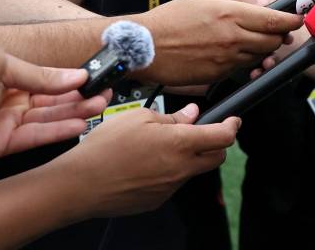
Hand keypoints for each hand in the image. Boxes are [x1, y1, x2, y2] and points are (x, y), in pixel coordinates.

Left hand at [0, 57, 109, 166]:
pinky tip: (77, 125)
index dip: (68, 77)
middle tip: (103, 93)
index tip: (92, 76)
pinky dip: (55, 132)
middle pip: (48, 98)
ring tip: (98, 106)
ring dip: (74, 111)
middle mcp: (2, 98)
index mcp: (0, 74)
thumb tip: (75, 73)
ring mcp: (0, 121)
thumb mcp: (0, 65)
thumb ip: (38, 72)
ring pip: (44, 116)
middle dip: (78, 96)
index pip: (42, 76)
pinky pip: (31, 137)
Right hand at [59, 103, 238, 217]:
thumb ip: (172, 117)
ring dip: (188, 158)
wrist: (81, 184)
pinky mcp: (157, 200)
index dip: (232, 126)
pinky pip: (172, 184)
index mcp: (180, 144)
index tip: (233, 120)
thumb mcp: (139, 117)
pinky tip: (146, 164)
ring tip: (160, 147)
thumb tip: (191, 114)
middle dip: (216, 144)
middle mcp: (180, 169)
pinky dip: (168, 172)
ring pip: (192, 170)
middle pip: (217, 158)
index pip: (223, 136)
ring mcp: (170, 188)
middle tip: (201, 132)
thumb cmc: (105, 148)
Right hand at [135, 0, 303, 84]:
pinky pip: (242, 68)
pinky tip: (235, 53)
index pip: (274, 20)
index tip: (299, 18)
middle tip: (278, 31)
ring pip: (259, 57)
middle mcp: (233, 37)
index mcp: (231, 13)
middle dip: (279, 36)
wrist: (145, 47)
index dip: (291, 20)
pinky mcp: (219, 75)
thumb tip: (264, 4)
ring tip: (253, 41)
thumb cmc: (172, 18)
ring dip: (263, 50)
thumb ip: (239, 0)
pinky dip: (245, 61)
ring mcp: (226, 59)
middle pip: (273, 41)